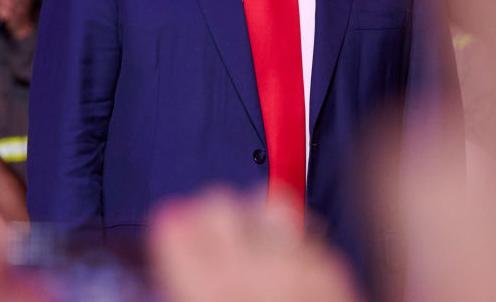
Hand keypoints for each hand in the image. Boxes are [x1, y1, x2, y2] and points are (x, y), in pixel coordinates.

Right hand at [149, 190, 361, 301]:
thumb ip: (184, 293)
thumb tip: (163, 278)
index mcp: (206, 295)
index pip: (176, 222)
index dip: (173, 232)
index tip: (174, 242)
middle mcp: (252, 275)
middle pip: (218, 203)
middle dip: (210, 219)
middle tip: (211, 245)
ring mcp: (297, 269)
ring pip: (266, 204)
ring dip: (255, 221)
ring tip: (252, 248)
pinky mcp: (332, 273)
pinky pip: (303, 230)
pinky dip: (290, 242)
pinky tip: (284, 267)